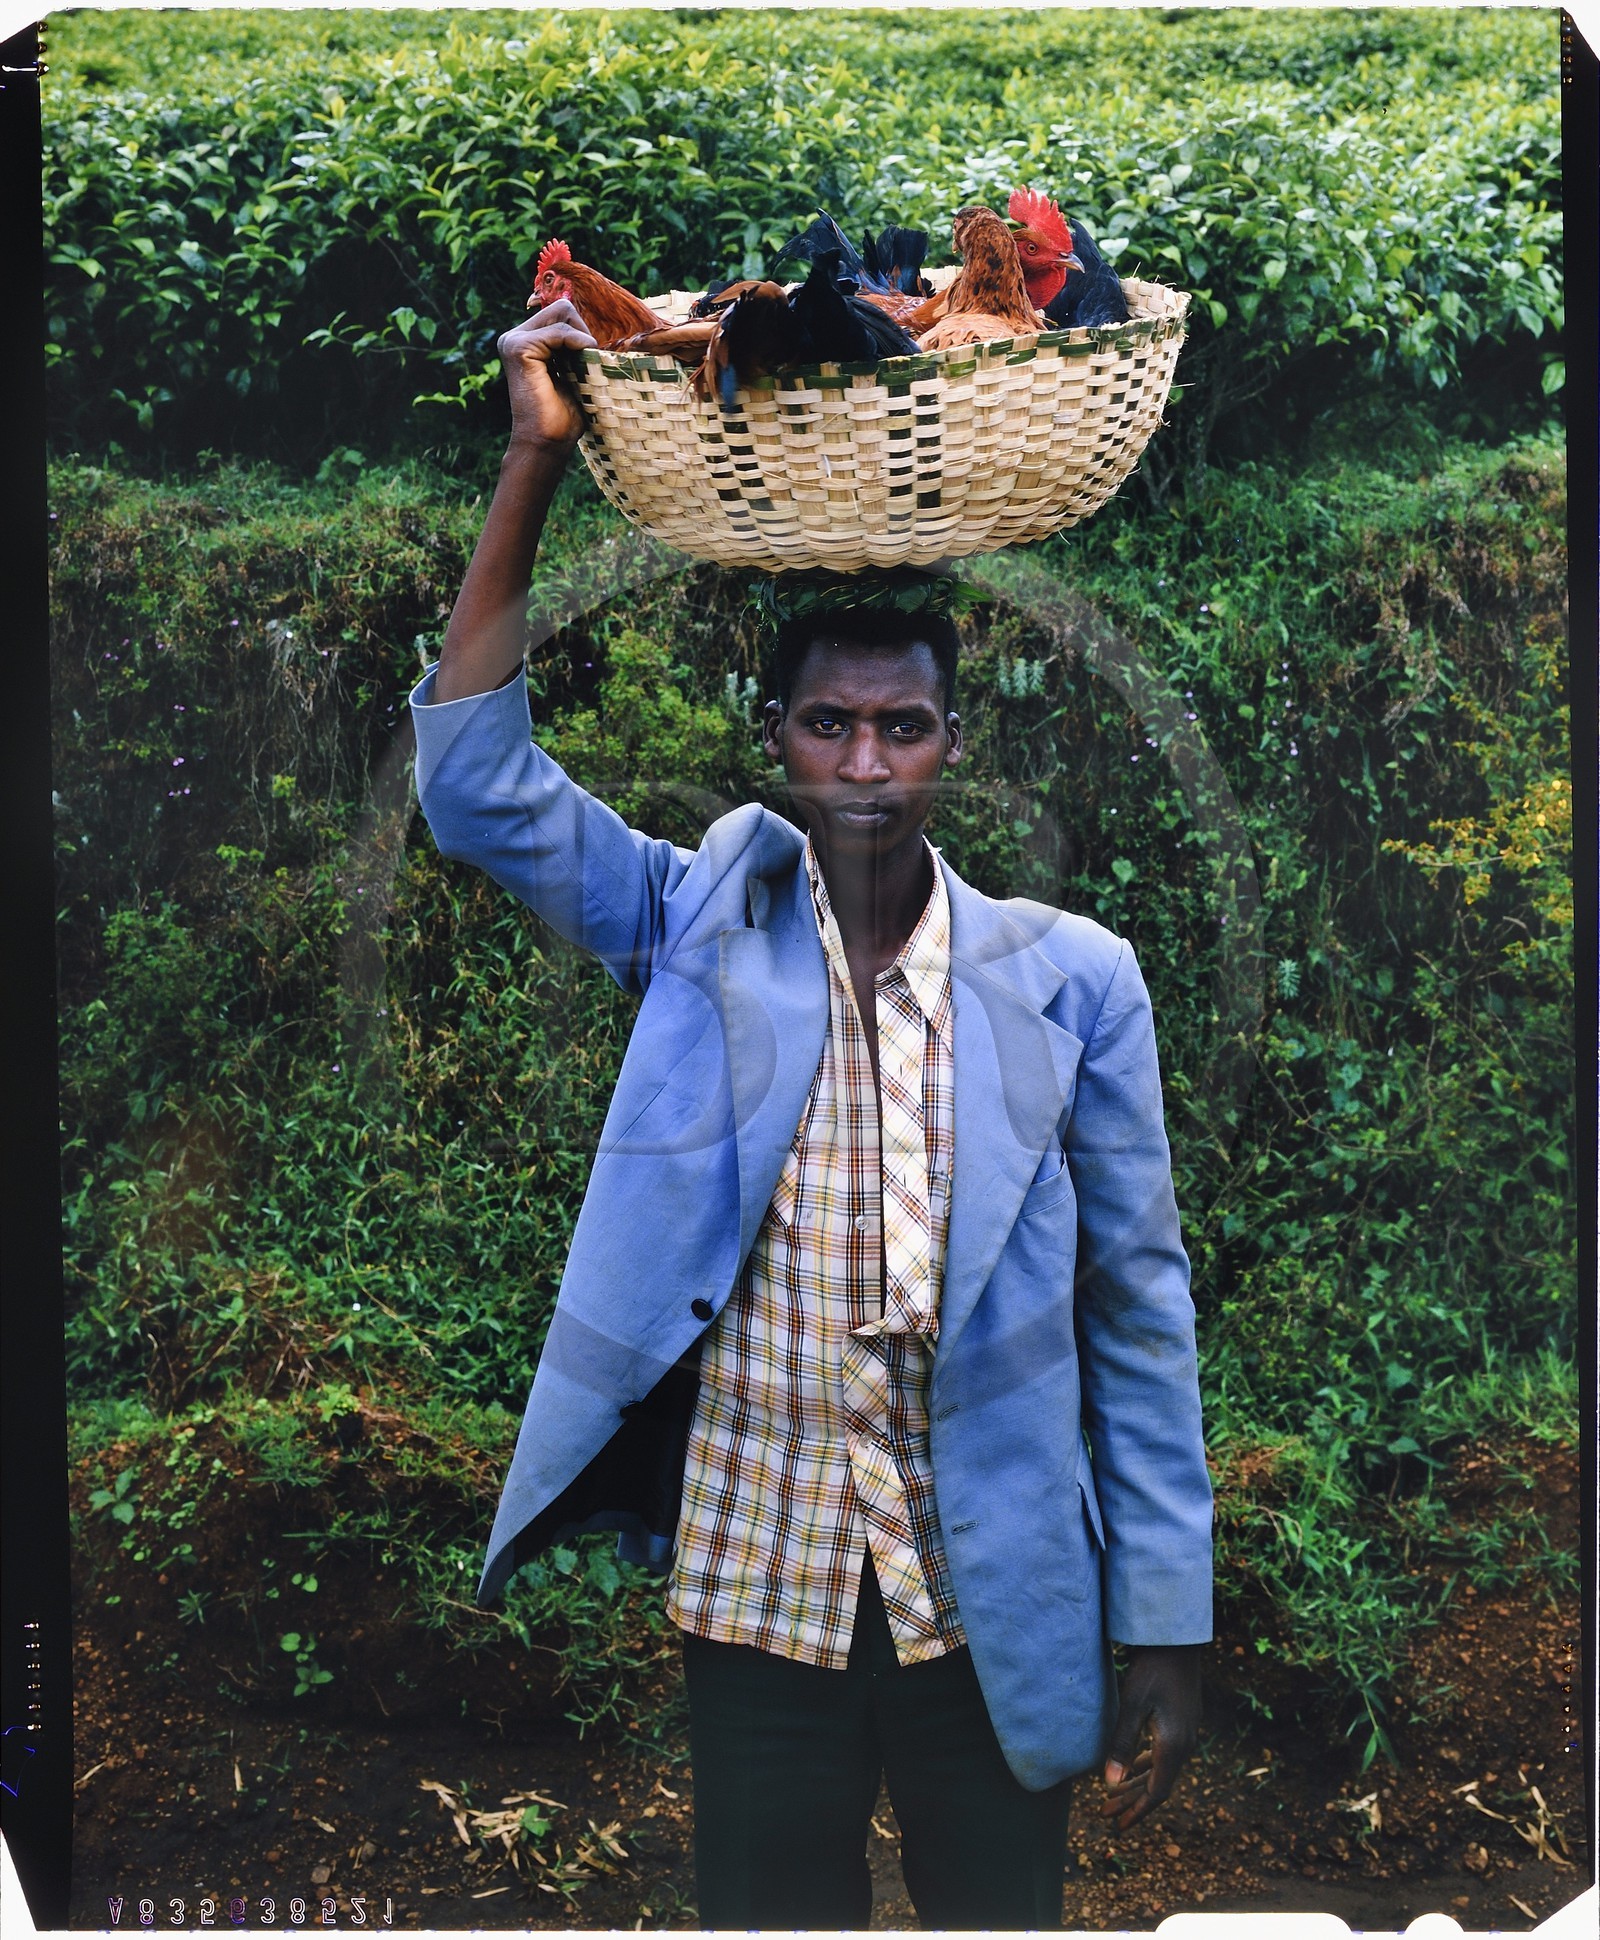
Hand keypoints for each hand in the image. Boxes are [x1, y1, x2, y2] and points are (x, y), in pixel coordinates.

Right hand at [496, 298, 596, 450]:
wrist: (546, 443)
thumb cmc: (562, 417)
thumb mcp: (571, 373)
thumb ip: (573, 349)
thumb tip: (592, 330)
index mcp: (525, 341)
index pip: (560, 313)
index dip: (582, 331)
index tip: (589, 358)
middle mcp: (514, 336)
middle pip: (562, 308)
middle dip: (582, 330)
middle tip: (589, 362)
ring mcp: (513, 340)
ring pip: (562, 313)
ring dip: (581, 338)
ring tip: (584, 367)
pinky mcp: (519, 348)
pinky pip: (559, 332)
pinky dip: (577, 343)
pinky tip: (583, 360)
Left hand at [1099, 1645, 1200, 1831]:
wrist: (1177, 1639)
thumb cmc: (1152, 1668)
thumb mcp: (1133, 1704)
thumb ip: (1122, 1744)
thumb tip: (1110, 1784)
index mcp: (1173, 1745)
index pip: (1157, 1792)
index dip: (1137, 1811)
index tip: (1118, 1826)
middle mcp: (1184, 1743)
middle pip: (1158, 1784)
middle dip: (1132, 1801)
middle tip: (1107, 1814)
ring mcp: (1186, 1731)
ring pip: (1161, 1768)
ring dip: (1137, 1783)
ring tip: (1114, 1794)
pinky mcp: (1182, 1720)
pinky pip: (1164, 1753)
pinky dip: (1146, 1764)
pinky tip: (1132, 1764)